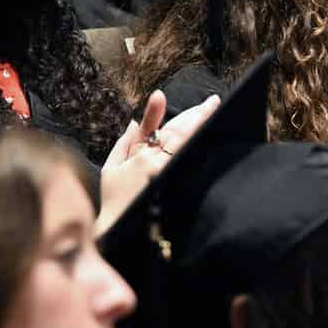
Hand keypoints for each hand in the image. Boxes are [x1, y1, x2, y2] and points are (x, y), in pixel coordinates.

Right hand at [98, 90, 221, 230]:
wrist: (121, 232)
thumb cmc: (114, 200)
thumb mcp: (113, 168)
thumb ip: (125, 143)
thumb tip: (136, 121)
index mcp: (141, 157)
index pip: (158, 127)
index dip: (170, 110)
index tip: (171, 95)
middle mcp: (158, 164)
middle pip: (181, 133)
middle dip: (199, 115)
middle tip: (213, 101)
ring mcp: (169, 175)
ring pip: (188, 145)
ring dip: (202, 128)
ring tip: (215, 112)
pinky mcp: (177, 186)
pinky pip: (191, 163)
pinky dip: (200, 150)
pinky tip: (210, 140)